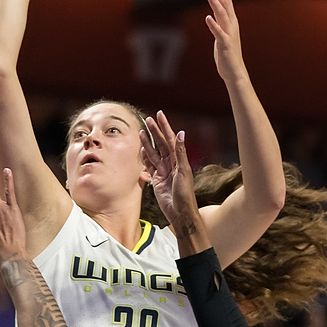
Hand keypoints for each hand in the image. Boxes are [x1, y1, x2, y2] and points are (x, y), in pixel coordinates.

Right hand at [140, 111, 198, 228]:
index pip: (170, 138)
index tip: (160, 114)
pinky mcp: (157, 179)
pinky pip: (150, 165)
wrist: (179, 211)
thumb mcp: (183, 171)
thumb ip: (180, 152)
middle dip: (154, 131)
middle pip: (161, 143)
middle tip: (147, 119)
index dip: (165, 126)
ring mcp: (164, 171)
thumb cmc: (184, 193)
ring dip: (148, 142)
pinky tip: (142, 149)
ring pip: (154, 153)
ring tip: (141, 131)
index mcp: (179, 159)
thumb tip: (181, 133)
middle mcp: (171, 163)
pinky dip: (146, 157)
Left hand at [205, 0, 247, 84]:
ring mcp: (229, 34)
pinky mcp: (225, 44)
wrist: (235, 71)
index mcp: (231, 21)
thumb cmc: (227, 54)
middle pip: (225, 3)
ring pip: (222, 14)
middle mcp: (232, 25)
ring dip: (214, 1)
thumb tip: (213, 13)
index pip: (226, 0)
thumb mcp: (222, 34)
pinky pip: (219, 33)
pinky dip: (213, 25)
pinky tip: (207, 17)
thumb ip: (219, 23)